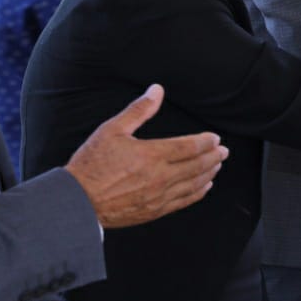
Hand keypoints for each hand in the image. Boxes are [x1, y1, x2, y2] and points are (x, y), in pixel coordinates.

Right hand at [66, 84, 228, 227]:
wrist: (77, 201)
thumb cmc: (91, 164)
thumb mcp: (112, 130)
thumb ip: (139, 110)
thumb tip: (156, 90)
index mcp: (152, 154)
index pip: (190, 146)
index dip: (206, 141)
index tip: (214, 138)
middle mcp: (161, 176)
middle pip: (198, 165)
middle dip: (214, 156)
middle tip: (224, 150)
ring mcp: (159, 196)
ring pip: (195, 183)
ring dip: (209, 173)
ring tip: (217, 164)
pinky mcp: (154, 210)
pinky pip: (184, 201)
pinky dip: (198, 192)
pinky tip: (204, 186)